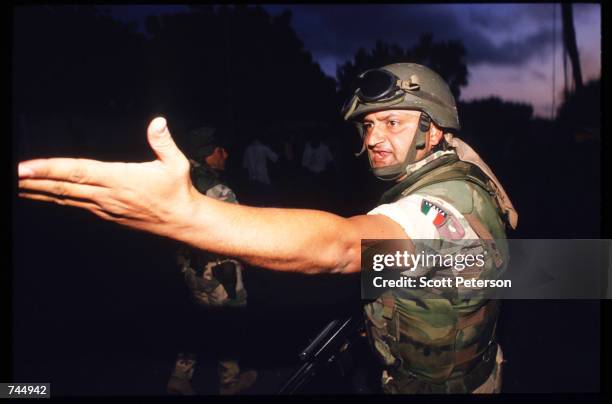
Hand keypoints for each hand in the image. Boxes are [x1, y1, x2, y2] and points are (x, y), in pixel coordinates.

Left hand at [18, 117, 198, 237]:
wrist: (180, 222)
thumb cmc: (177, 192)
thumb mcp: (176, 164)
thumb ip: (163, 142)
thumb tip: (158, 121)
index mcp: (119, 180)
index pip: (77, 172)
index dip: (48, 169)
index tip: (23, 168)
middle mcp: (106, 196)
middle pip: (61, 187)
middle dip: (30, 181)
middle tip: (9, 175)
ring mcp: (103, 207)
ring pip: (63, 198)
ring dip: (36, 191)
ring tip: (15, 184)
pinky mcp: (105, 215)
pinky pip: (73, 205)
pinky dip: (53, 199)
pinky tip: (41, 195)